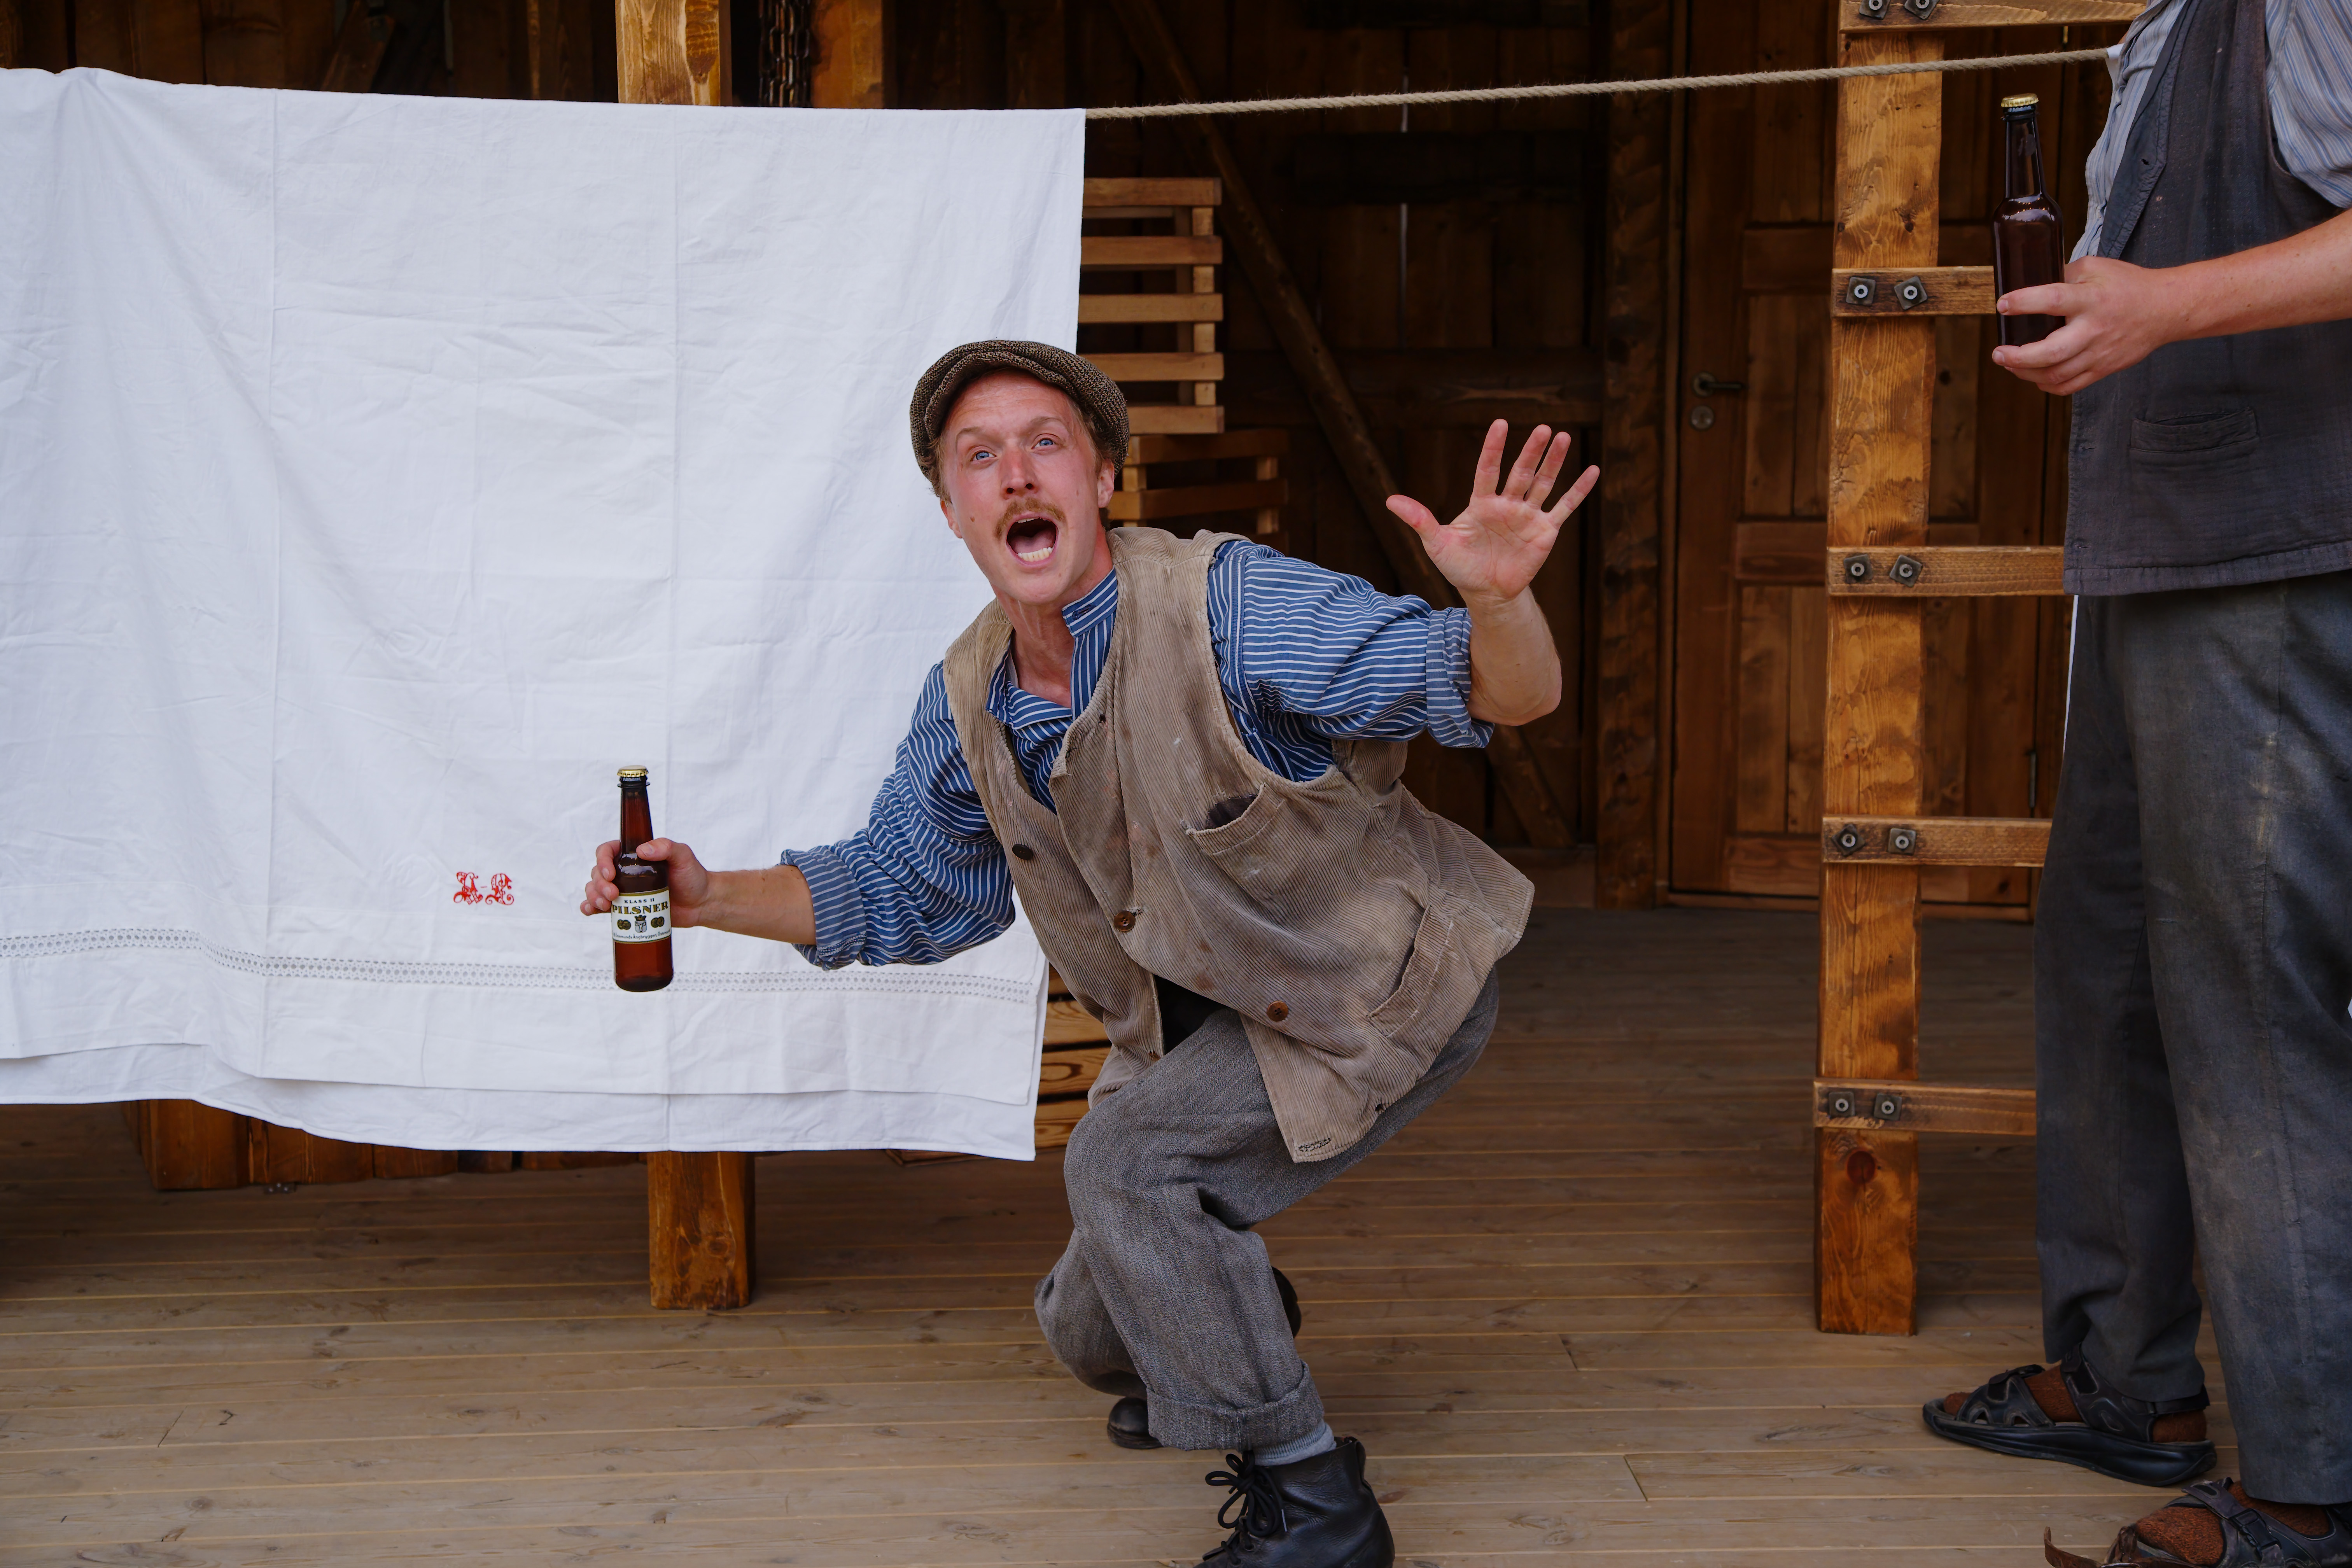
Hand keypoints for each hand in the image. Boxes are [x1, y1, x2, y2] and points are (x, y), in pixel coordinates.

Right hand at [581, 837, 712, 925]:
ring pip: (595, 889)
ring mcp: (623, 890)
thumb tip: (642, 850)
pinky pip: (600, 907)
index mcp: (634, 855)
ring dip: (593, 896)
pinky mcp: (625, 907)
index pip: (607, 851)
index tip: (610, 874)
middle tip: (614, 896)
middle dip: (599, 884)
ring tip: (607, 906)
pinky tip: (591, 911)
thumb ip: (667, 847)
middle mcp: (625, 871)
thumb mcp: (683, 856)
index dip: (602, 861)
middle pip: (597, 872)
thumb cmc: (692, 876)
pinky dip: (590, 907)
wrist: (700, 903)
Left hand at [1386, 421, 1598, 609]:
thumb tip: (1389, 500)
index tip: (1499, 424)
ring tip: (1563, 436)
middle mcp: (1507, 503)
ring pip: (1544, 483)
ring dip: (1554, 461)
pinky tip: (1592, 470)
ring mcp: (1528, 516)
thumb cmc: (1459, 567)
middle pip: (1521, 472)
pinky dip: (1579, 490)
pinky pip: (1565, 507)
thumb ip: (1420, 520)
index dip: (1493, 448)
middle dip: (1531, 450)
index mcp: (1481, 502)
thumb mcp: (1437, 544)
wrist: (1486, 593)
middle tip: (1542, 427)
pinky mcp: (1545, 531)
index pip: (1487, 469)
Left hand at [1991, 256, 2193, 395]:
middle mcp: (2094, 329)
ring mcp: (2099, 353)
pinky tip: (2034, 375)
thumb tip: (2031, 282)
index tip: (2002, 305)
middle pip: (2051, 352)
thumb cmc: (2128, 285)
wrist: (2165, 309)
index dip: (2024, 303)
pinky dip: (2046, 385)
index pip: (2052, 300)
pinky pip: (2069, 386)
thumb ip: (2064, 274)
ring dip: (2025, 372)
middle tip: (1998, 352)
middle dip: (2017, 357)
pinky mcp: (2103, 368)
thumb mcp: (2096, 268)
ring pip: (2055, 375)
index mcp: (2091, 299)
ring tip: (2009, 363)